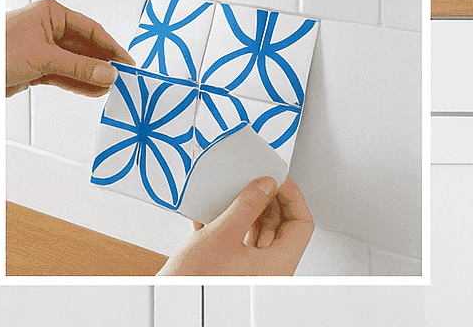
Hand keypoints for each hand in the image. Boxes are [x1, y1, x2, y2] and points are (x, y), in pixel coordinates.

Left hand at [4, 0, 132, 98]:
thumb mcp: (44, 57)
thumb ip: (78, 66)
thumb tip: (106, 72)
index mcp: (50, 13)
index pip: (90, 28)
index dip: (110, 46)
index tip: (126, 62)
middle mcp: (48, 28)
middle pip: (84, 47)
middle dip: (102, 63)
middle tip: (123, 79)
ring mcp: (43, 49)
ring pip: (76, 63)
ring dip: (92, 75)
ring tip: (112, 88)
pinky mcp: (37, 67)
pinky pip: (65, 74)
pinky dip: (78, 82)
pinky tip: (93, 91)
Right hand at [157, 176, 314, 276]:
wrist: (171, 292)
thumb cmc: (196, 276)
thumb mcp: (222, 233)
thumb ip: (246, 205)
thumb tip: (265, 186)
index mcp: (278, 263)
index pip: (302, 224)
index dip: (292, 197)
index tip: (278, 180)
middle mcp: (272, 268)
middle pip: (285, 226)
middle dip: (270, 200)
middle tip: (258, 182)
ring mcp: (256, 268)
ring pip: (265, 231)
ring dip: (252, 209)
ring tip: (238, 193)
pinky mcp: (239, 265)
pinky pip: (247, 238)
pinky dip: (237, 221)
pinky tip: (219, 210)